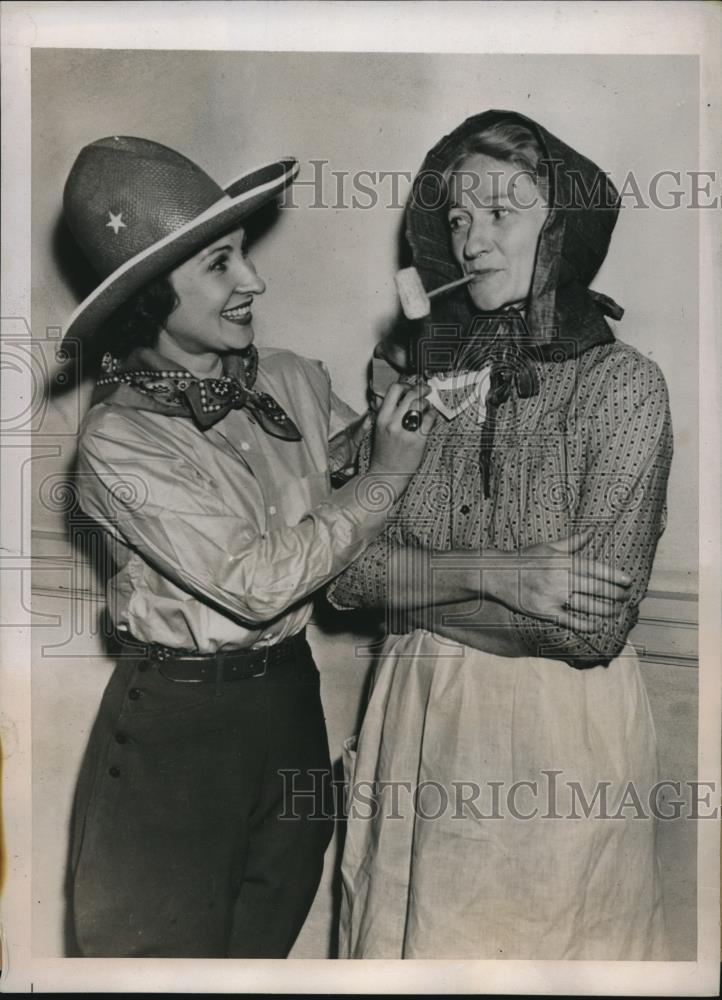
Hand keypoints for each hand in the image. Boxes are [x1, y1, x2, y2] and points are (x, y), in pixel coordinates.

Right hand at [368, 381, 434, 480]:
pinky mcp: (417, 440)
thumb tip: (397, 398)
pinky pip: (429, 420)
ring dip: (426, 402)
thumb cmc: (383, 454)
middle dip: (421, 389)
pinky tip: (430, 418)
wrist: (386, 474)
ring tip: (427, 406)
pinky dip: (432, 415)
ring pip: (420, 405)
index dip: (405, 384)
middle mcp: (392, 422)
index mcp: (382, 418)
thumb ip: (386, 413)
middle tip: (426, 390)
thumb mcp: (379, 429)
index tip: (411, 386)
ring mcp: (405, 431)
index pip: (394, 390)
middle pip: (410, 394)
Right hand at [490, 532, 632, 632]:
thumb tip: (592, 531)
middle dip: (615, 594)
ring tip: (616, 611)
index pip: (596, 569)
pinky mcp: (546, 611)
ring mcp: (554, 596)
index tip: (628, 581)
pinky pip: (570, 620)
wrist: (499, 574)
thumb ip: (573, 542)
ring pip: (587, 605)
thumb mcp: (549, 547)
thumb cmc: (525, 558)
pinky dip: (585, 624)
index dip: (614, 576)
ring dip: (605, 610)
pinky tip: (596, 625)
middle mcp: (562, 578)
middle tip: (625, 598)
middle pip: (596, 588)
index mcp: (564, 561)